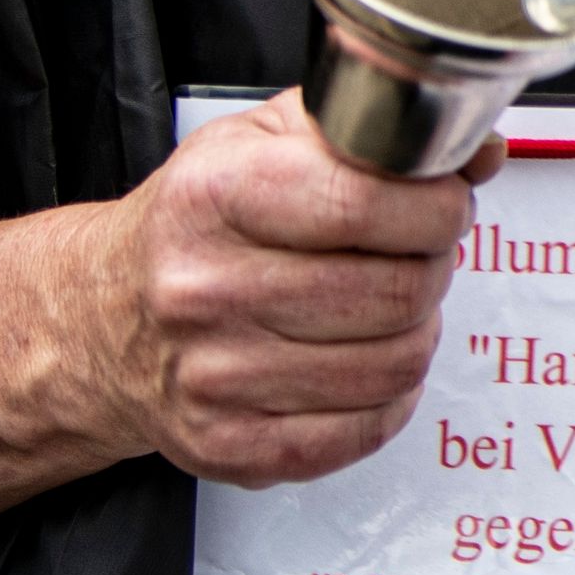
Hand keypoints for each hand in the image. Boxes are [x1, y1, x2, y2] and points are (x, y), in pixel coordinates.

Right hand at [69, 91, 478, 485]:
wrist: (98, 318)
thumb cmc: (197, 223)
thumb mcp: (262, 140)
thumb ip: (372, 129)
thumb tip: (476, 153)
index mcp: (215, 198)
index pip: (369, 203)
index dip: (436, 205)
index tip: (441, 203)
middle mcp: (205, 290)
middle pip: (399, 290)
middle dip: (431, 267)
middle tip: (410, 257)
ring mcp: (214, 377)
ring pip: (398, 363)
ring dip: (415, 332)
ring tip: (382, 307)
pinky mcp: (229, 445)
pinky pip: (365, 430)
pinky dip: (388, 398)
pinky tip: (359, 363)